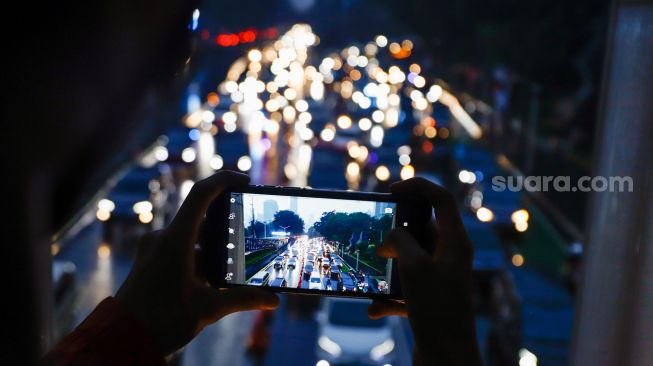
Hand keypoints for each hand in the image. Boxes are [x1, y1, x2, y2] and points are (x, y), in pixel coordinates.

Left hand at [115, 171, 278, 355]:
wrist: (121, 339)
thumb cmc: (160, 322)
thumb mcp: (208, 310)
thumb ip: (243, 300)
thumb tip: (274, 299)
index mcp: (175, 240)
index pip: (201, 194)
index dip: (225, 180)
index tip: (246, 180)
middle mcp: (162, 239)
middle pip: (200, 219)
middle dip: (225, 227)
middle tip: (247, 236)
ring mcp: (153, 250)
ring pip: (190, 238)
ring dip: (212, 248)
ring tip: (232, 265)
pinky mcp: (150, 262)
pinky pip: (178, 250)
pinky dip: (197, 259)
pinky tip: (211, 280)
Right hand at [368, 177, 481, 365]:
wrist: (447, 358)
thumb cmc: (436, 310)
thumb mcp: (414, 266)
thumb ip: (399, 240)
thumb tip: (389, 238)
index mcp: (456, 241)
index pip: (441, 199)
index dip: (417, 187)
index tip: (391, 190)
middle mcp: (451, 256)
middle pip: (422, 228)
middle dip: (396, 231)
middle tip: (375, 233)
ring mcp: (441, 278)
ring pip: (410, 258)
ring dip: (388, 266)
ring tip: (371, 271)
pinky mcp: (430, 299)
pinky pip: (405, 287)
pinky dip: (389, 295)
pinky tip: (376, 308)